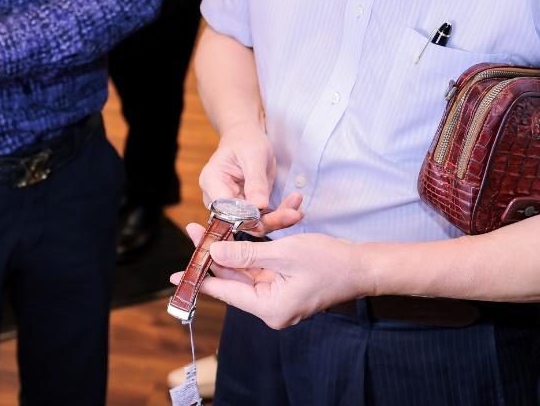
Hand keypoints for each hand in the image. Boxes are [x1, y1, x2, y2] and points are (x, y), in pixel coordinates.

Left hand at [169, 226, 368, 329]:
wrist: (363, 267)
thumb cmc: (330, 262)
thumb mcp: (284, 254)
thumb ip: (246, 255)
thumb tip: (214, 254)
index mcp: (269, 308)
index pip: (226, 293)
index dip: (200, 277)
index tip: (176, 272)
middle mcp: (271, 308)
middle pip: (233, 282)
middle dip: (214, 257)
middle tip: (195, 232)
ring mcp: (278, 298)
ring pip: (245, 274)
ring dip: (230, 252)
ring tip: (209, 230)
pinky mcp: (285, 287)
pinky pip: (260, 270)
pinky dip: (248, 254)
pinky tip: (233, 238)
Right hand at [199, 123, 303, 234]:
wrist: (248, 140)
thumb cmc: (246, 142)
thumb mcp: (253, 155)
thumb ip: (255, 181)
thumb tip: (259, 206)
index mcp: (212, 182)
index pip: (224, 209)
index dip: (245, 215)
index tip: (267, 209)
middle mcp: (219, 199)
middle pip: (240, 221)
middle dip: (268, 221)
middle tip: (293, 214)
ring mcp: (233, 207)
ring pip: (254, 224)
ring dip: (278, 220)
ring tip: (298, 211)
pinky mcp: (248, 209)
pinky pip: (263, 219)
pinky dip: (280, 215)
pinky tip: (297, 210)